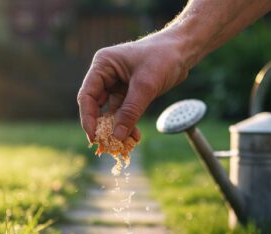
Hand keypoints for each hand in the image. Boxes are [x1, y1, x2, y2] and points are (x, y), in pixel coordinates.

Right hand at [77, 31, 191, 142]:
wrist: (183, 52)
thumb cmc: (163, 58)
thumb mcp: (146, 85)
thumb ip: (130, 111)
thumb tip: (116, 136)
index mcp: (102, 65)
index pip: (87, 95)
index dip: (88, 118)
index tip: (94, 137)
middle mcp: (106, 75)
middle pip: (96, 106)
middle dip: (103, 126)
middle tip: (107, 145)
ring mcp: (116, 85)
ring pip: (110, 113)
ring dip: (117, 128)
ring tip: (125, 144)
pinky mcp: (128, 93)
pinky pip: (123, 113)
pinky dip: (128, 125)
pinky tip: (135, 137)